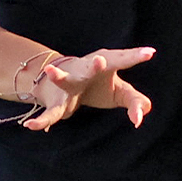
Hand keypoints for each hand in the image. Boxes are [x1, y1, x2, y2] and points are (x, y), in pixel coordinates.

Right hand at [22, 47, 155, 131]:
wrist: (62, 81)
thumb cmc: (98, 85)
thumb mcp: (121, 93)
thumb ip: (135, 102)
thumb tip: (139, 119)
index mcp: (105, 65)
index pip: (122, 60)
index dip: (135, 56)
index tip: (151, 53)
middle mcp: (85, 71)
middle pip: (91, 67)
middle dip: (95, 64)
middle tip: (101, 60)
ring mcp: (69, 84)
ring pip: (63, 81)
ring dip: (58, 76)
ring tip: (50, 71)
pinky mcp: (58, 102)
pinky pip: (50, 113)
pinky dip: (40, 121)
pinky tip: (30, 127)